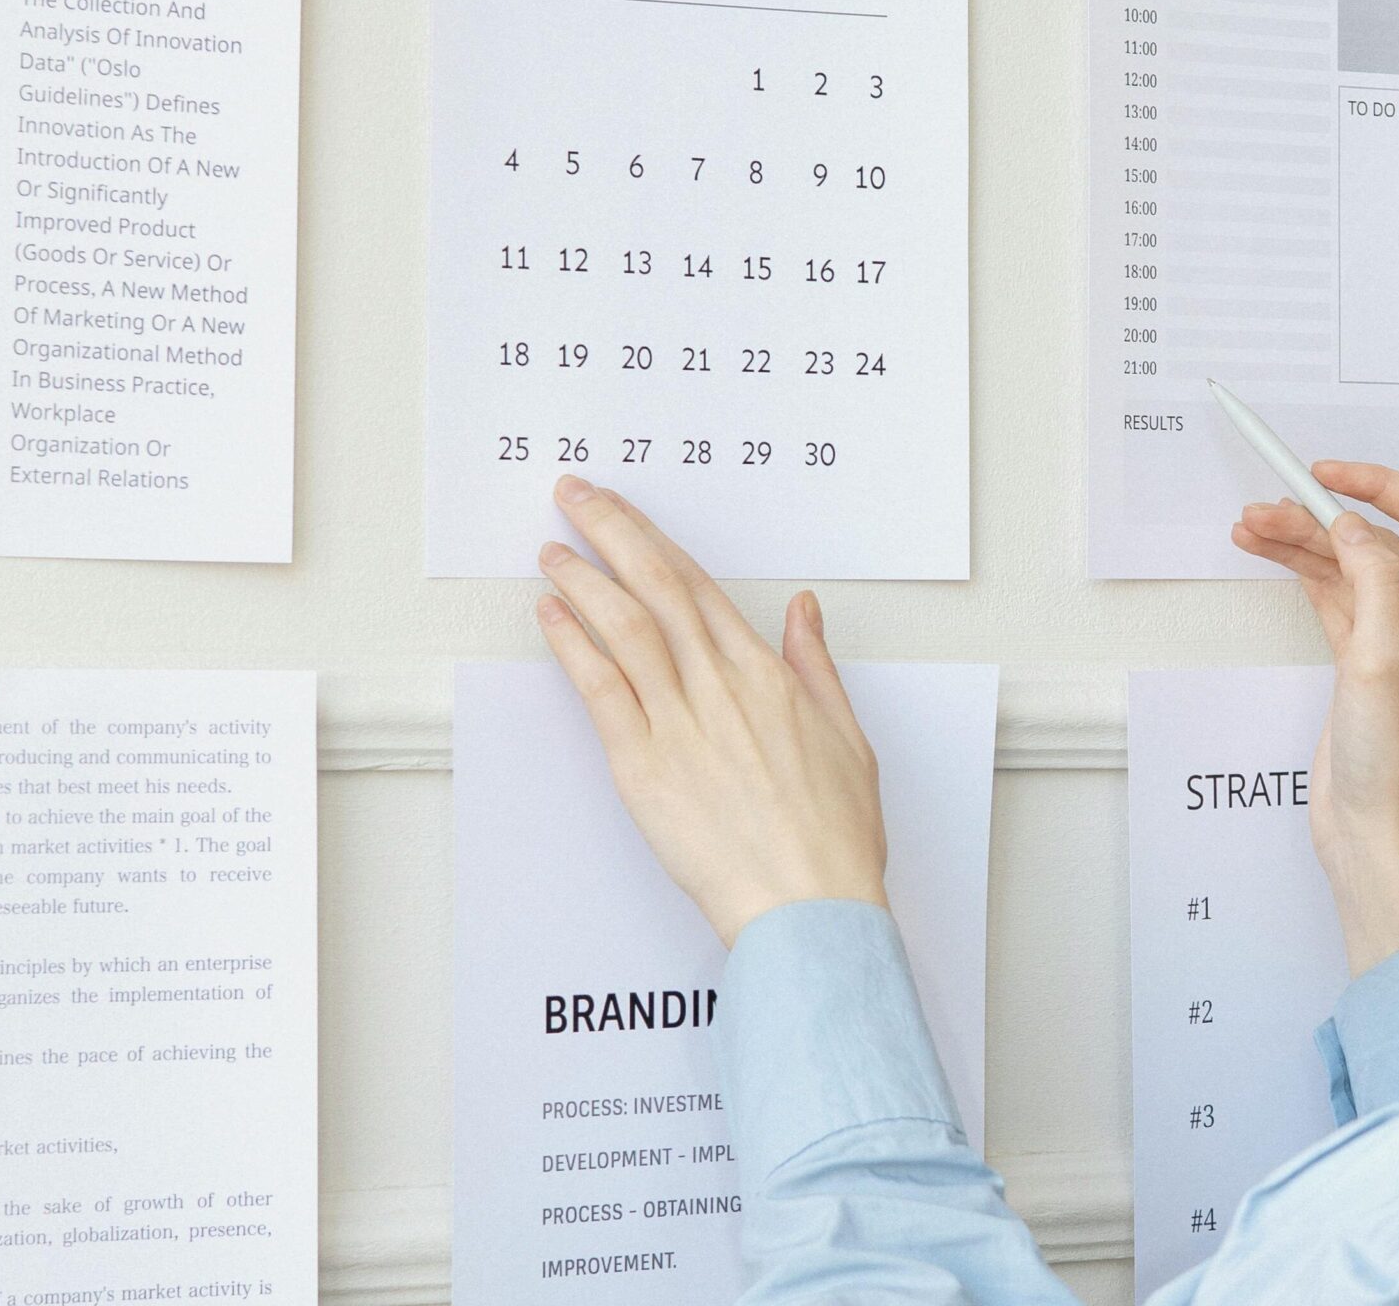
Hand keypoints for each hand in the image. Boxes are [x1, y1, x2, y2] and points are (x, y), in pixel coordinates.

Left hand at [533, 475, 885, 945]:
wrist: (809, 903)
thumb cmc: (832, 837)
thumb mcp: (847, 736)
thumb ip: (816, 666)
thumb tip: (805, 611)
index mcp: (767, 676)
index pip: (699, 586)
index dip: (656, 542)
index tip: (627, 514)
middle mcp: (720, 686)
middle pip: (656, 586)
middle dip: (611, 531)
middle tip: (576, 495)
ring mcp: (679, 723)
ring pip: (623, 626)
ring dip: (583, 578)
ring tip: (553, 548)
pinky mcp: (643, 766)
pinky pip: (599, 688)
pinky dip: (572, 644)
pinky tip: (551, 614)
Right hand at [1231, 461, 1398, 974]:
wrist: (1378, 840)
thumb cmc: (1398, 771)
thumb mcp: (1382, 664)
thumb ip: (1374, 584)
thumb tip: (1354, 527)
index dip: (1379, 487)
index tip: (1327, 475)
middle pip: (1381, 543)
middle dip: (1324, 518)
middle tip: (1269, 504)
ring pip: (1351, 569)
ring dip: (1304, 545)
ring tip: (1250, 527)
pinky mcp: (1367, 665)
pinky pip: (1336, 600)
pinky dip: (1302, 576)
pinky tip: (1269, 556)